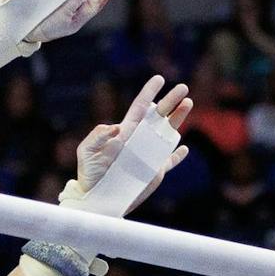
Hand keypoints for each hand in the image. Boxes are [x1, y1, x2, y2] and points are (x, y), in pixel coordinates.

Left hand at [70, 75, 192, 208]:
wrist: (96, 196)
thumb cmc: (89, 173)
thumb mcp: (86, 151)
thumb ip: (98, 136)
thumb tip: (117, 128)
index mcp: (125, 132)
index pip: (140, 108)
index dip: (149, 92)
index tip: (159, 78)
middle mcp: (139, 140)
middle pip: (159, 116)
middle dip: (171, 101)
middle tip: (183, 87)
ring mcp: (148, 155)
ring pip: (168, 133)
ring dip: (179, 119)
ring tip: (188, 103)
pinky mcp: (155, 171)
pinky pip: (170, 161)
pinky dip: (178, 155)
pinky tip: (185, 148)